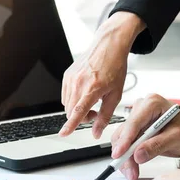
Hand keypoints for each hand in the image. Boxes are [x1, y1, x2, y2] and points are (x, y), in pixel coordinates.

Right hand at [60, 12, 145, 138]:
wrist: (109, 45)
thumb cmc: (114, 66)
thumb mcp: (115, 94)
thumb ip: (105, 116)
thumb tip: (97, 132)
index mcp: (92, 88)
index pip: (78, 111)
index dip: (70, 125)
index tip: (63, 133)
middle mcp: (78, 83)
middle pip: (71, 112)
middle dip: (81, 118)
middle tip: (95, 112)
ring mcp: (70, 78)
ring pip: (67, 105)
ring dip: (77, 109)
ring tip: (91, 101)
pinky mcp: (67, 75)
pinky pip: (65, 95)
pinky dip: (73, 99)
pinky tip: (85, 92)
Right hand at [111, 94, 179, 179]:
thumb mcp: (177, 138)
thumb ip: (157, 145)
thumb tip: (138, 155)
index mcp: (153, 103)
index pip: (134, 123)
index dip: (125, 140)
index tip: (119, 154)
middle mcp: (141, 108)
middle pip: (125, 133)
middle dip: (125, 154)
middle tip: (130, 171)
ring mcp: (137, 118)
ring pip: (122, 140)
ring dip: (125, 158)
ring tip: (132, 173)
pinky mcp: (135, 129)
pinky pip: (125, 144)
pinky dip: (127, 157)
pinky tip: (132, 167)